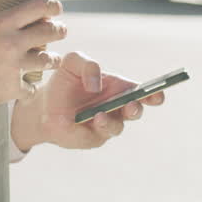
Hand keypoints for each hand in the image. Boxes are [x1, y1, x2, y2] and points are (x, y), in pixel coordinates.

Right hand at [0, 0, 65, 116]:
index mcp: (1, 24)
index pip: (38, 7)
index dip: (52, 4)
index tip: (55, 6)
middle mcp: (13, 43)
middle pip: (51, 32)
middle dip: (59, 29)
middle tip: (59, 30)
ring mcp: (15, 67)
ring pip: (48, 60)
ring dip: (51, 58)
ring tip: (50, 59)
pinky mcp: (11, 88)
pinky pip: (31, 88)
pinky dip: (29, 86)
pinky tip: (25, 85)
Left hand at [11, 52, 165, 151]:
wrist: (43, 104)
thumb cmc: (64, 82)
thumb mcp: (72, 63)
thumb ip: (87, 65)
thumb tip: (97, 84)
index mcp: (119, 88)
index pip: (143, 92)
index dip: (154, 93)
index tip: (158, 92)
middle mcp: (117, 108)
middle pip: (136, 111)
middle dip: (136, 108)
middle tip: (131, 104)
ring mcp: (106, 125)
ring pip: (117, 127)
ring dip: (111, 121)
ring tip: (99, 116)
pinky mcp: (91, 139)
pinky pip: (97, 136)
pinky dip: (93, 129)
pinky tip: (90, 121)